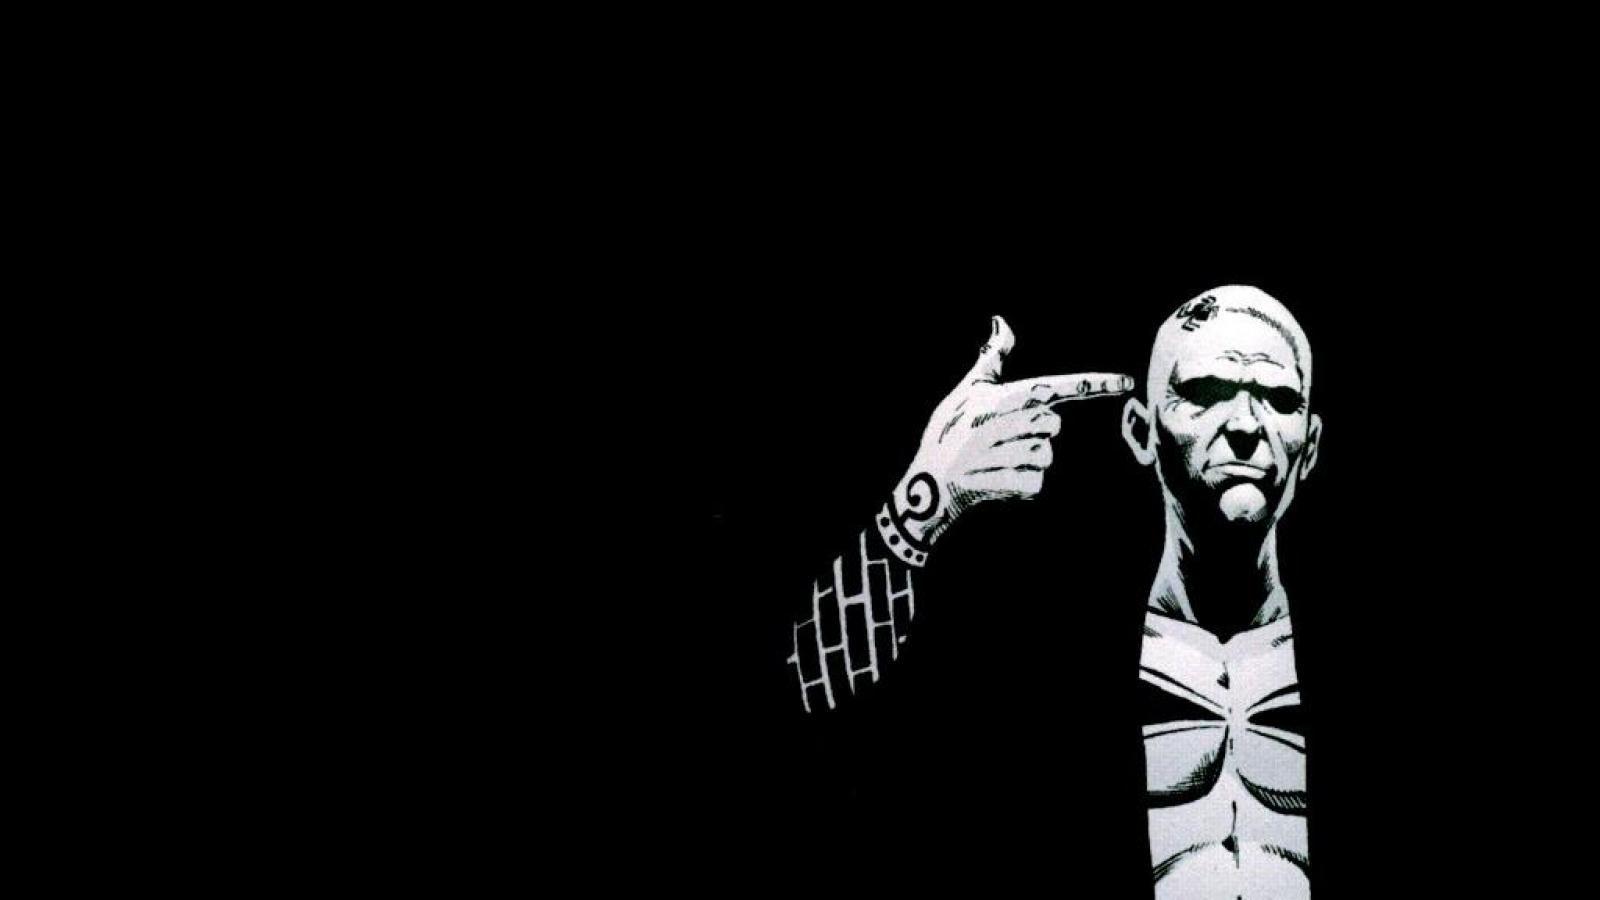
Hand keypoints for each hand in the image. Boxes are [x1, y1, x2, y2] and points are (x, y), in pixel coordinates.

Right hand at [888, 316, 1132, 547]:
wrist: (927, 483)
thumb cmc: (949, 431)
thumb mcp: (967, 390)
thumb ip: (992, 358)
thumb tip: (1002, 321)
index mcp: (998, 398)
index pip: (1053, 387)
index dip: (1092, 384)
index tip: (1126, 382)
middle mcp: (1002, 424)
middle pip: (1052, 424)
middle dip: (1035, 433)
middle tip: (1001, 439)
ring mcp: (1005, 455)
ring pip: (1046, 455)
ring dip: (1028, 460)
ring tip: (997, 460)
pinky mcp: (1007, 484)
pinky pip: (1036, 482)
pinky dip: (1021, 485)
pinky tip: (997, 480)